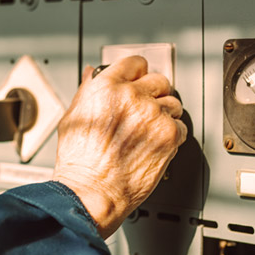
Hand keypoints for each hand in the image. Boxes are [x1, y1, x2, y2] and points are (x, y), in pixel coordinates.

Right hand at [53, 56, 186, 238]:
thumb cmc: (80, 162)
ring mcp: (152, 115)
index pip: (135, 63)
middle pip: (159, 81)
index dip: (138, 73)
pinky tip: (154, 146)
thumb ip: (87, 91)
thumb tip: (91, 74)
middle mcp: (131, 96)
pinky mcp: (169, 135)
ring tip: (148, 133)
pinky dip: (173, 137)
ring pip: (173, 104)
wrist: (92, 191)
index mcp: (106, 87)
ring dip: (165, 116)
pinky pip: (181, 127)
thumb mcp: (73, 117)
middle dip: (154, 95)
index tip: (140, 81)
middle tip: (146, 112)